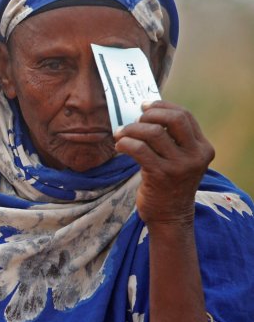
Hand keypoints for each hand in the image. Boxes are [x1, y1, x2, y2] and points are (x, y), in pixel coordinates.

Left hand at [114, 101, 213, 224]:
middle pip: (174, 119)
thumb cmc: (169, 184)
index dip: (163, 106)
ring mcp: (179, 165)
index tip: (145, 106)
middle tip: (134, 120)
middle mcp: (195, 155)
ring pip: (153, 132)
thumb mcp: (180, 160)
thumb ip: (172, 140)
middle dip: (150, 114)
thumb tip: (146, 113)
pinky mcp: (161, 175)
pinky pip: (139, 149)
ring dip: (131, 129)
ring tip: (120, 134)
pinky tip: (119, 146)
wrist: (170, 216)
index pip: (185, 116)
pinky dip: (125, 143)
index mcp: (203, 148)